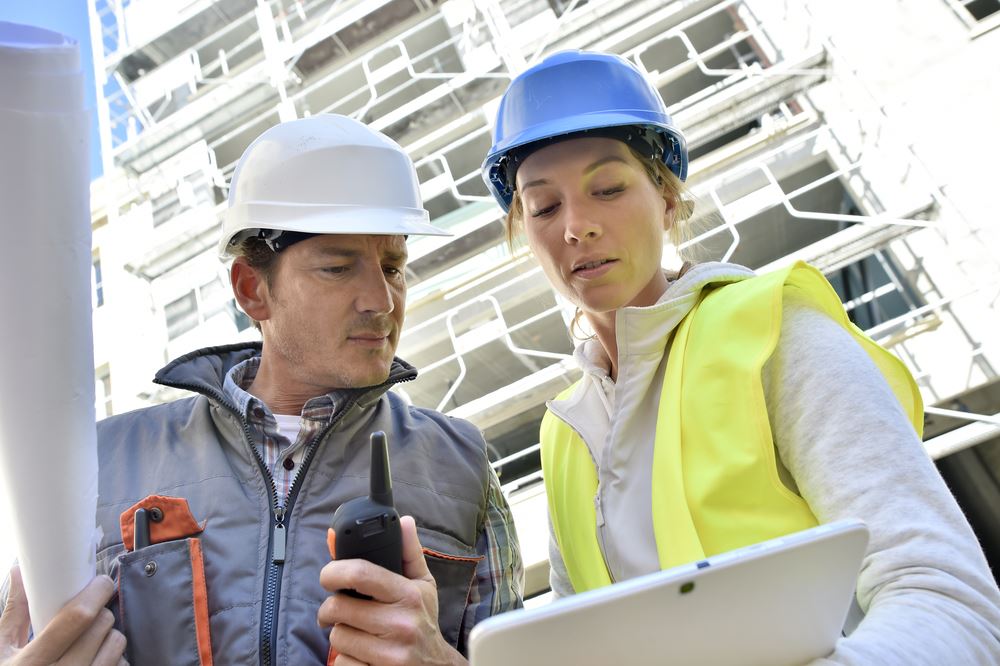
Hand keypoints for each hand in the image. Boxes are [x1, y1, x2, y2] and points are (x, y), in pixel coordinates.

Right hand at [0, 567, 125, 664]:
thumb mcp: (1, 650)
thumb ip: (14, 613)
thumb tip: (19, 570)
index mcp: (32, 663)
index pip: (78, 618)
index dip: (96, 593)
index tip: (101, 583)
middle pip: (103, 627)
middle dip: (100, 613)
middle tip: (89, 615)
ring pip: (117, 647)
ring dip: (109, 637)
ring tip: (91, 640)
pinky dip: (114, 660)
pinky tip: (96, 660)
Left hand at [318, 516, 465, 665]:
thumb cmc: (424, 623)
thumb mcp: (424, 586)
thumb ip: (409, 553)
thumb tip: (404, 521)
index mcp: (409, 595)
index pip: (361, 574)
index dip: (334, 571)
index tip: (328, 576)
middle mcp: (401, 623)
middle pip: (339, 608)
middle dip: (329, 609)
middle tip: (335, 610)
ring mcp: (390, 653)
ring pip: (337, 636)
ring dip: (339, 634)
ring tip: (354, 632)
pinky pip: (342, 662)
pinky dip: (345, 659)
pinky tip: (360, 653)